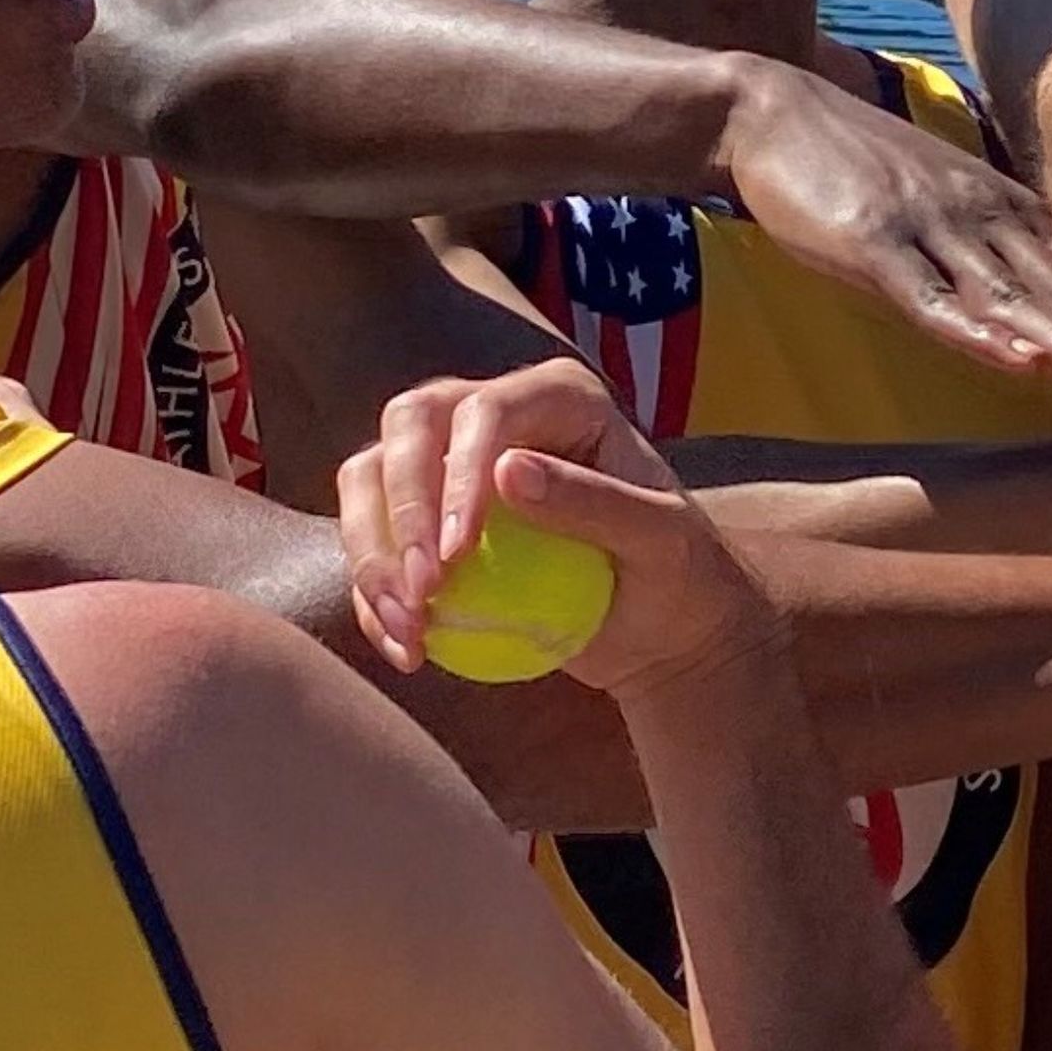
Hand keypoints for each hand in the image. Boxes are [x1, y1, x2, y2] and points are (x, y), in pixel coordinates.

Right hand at [335, 358, 764, 696]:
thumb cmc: (680, 574)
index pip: (483, 412)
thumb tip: (508, 472)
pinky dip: (374, 599)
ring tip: (409, 632)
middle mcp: (492, 414)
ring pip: (370, 479)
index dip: (457, 475)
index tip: (458, 554)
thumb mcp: (663, 542)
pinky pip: (374, 545)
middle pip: (407, 425)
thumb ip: (597, 503)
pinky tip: (408, 652)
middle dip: (400, 508)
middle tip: (422, 592)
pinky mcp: (425, 522)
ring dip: (372, 557)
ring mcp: (450, 464)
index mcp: (557, 398)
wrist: (662, 627)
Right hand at [714, 57, 1051, 393]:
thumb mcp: (928, 206)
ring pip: (1011, 298)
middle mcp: (977, 217)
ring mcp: (928, 229)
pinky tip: (1019, 362)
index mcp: (995, 210)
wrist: (772, 112)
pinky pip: (932, 299)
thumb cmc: (845, 169)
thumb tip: (1017, 314)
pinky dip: (977, 333)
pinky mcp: (874, 244)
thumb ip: (974, 254)